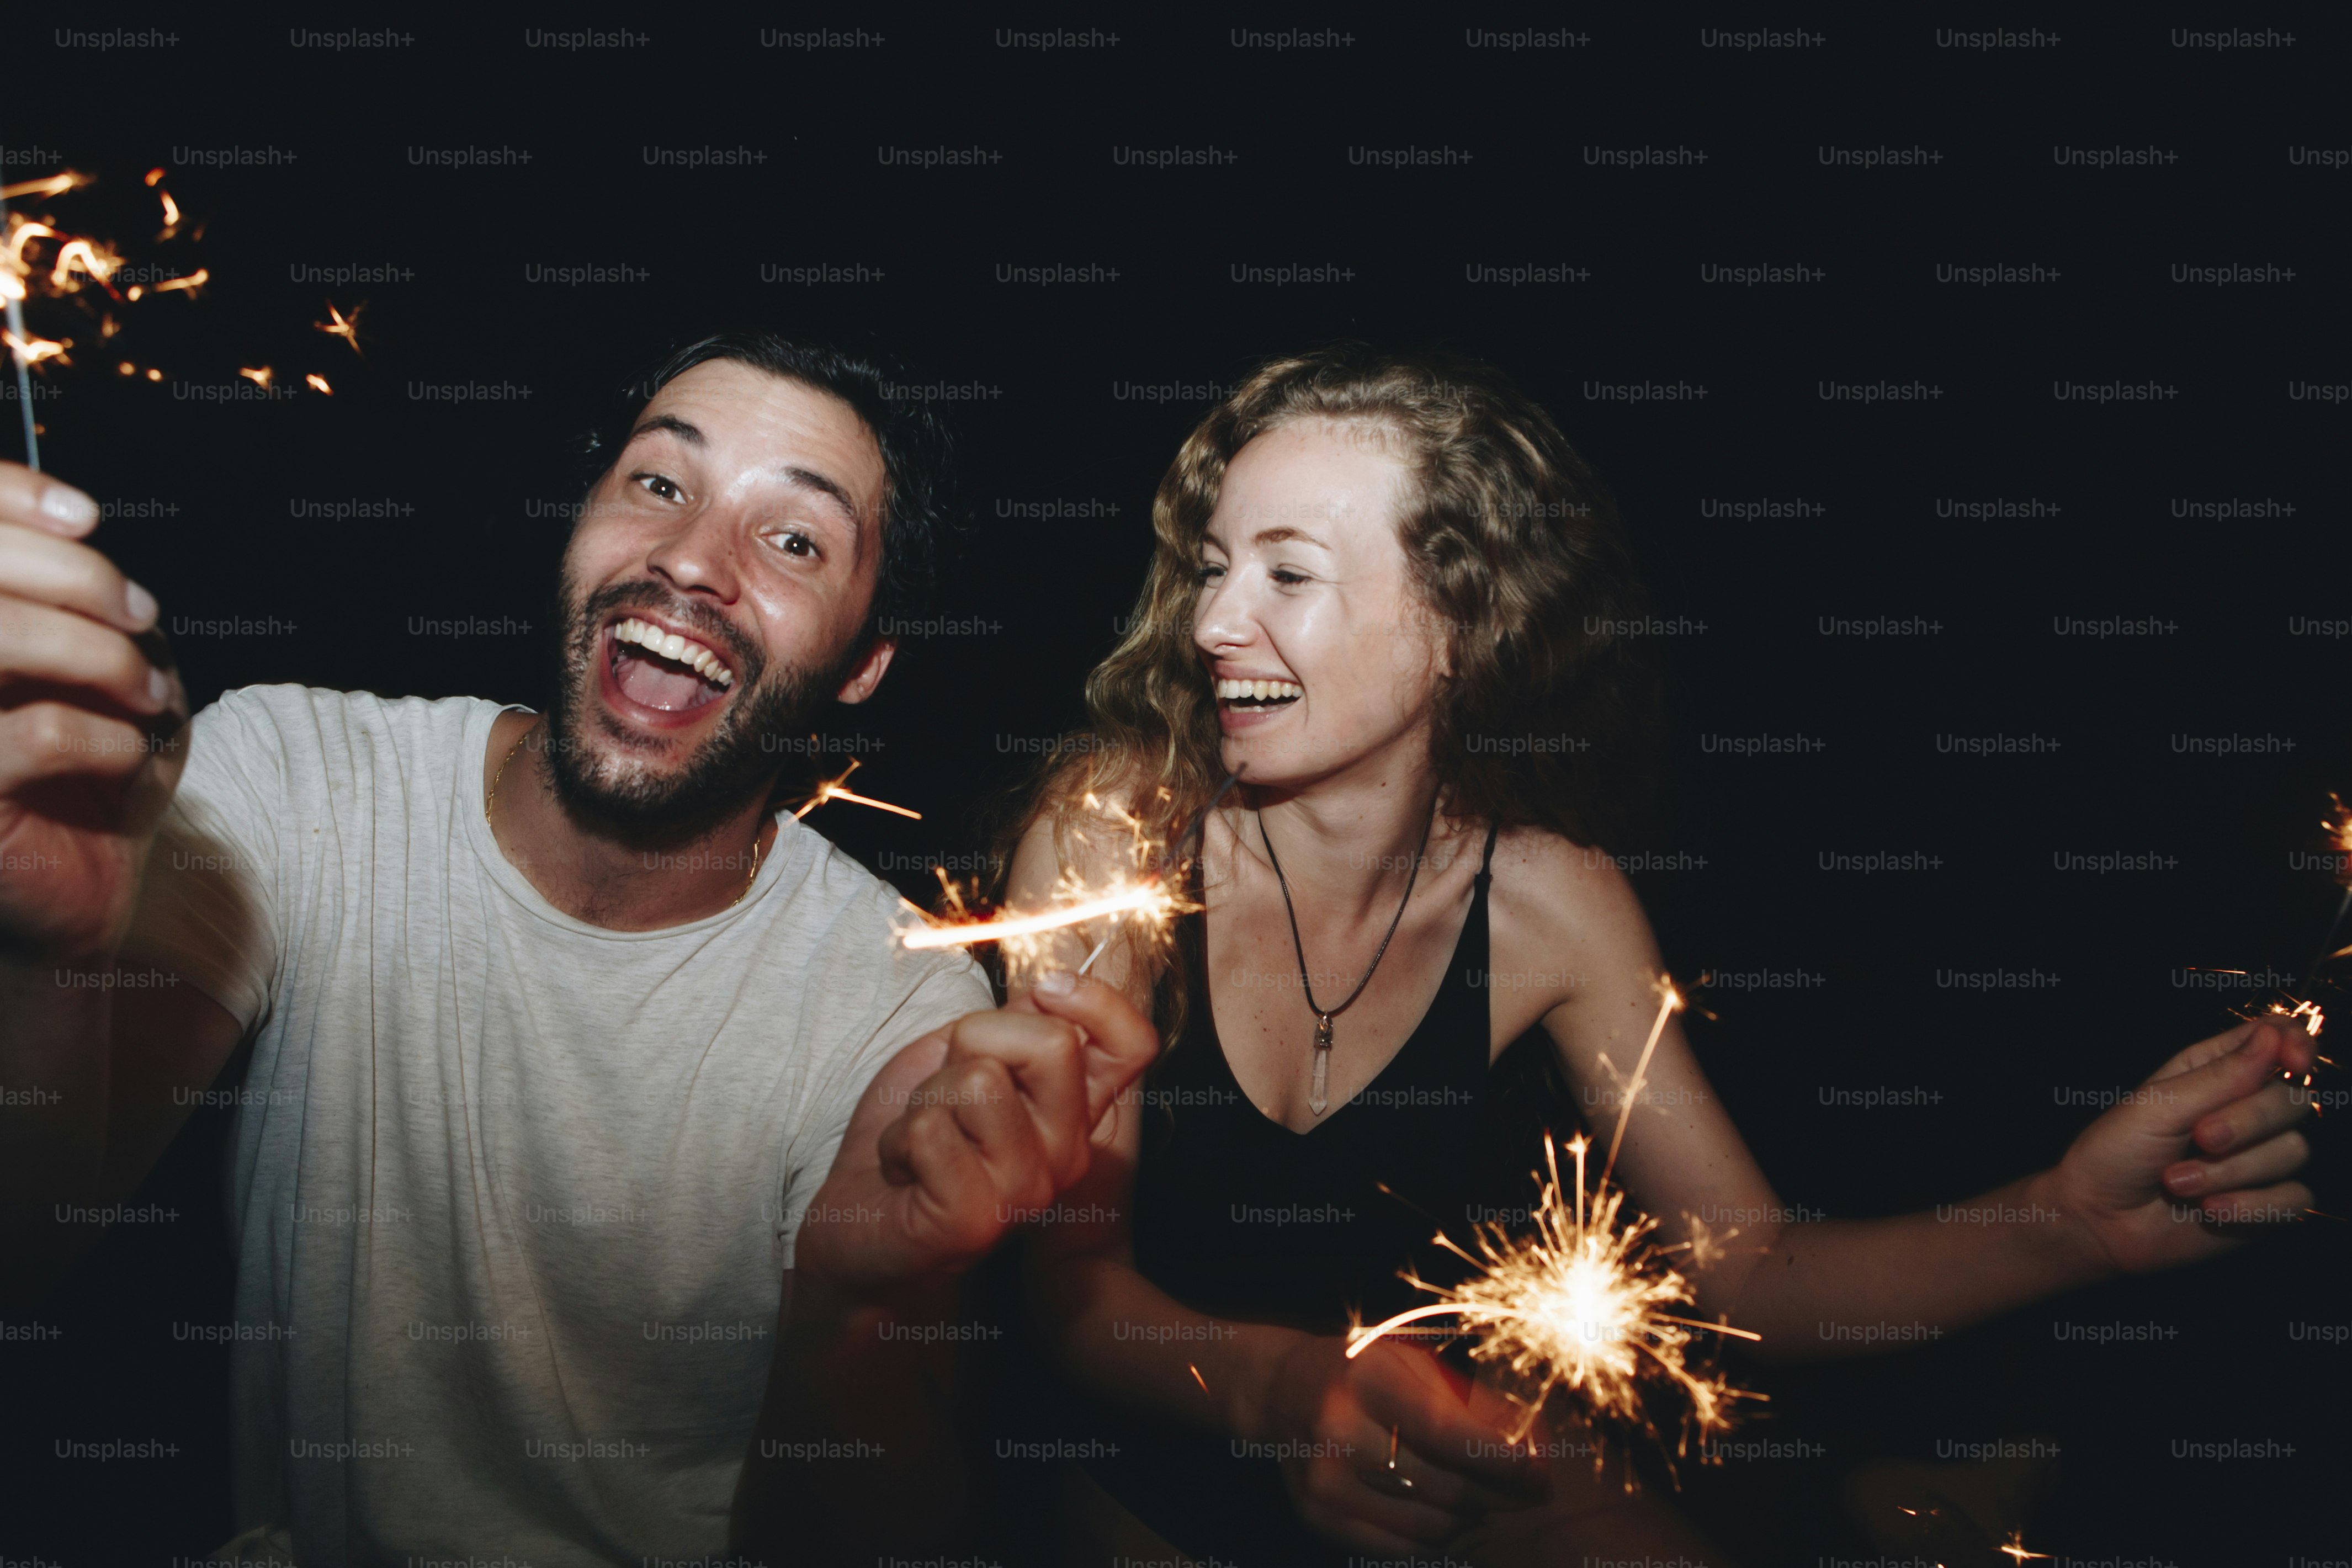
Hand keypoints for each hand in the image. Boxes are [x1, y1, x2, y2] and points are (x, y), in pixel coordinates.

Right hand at [0, 463, 186, 960]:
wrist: (81, 894)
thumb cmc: (88, 778)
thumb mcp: (101, 680)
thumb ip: (85, 612)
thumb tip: (89, 548)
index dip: (7, 500)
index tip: (83, 516)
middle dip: (74, 581)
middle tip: (138, 614)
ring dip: (94, 656)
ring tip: (146, 692)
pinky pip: (30, 737)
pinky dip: (100, 734)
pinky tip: (128, 752)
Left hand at [798, 972, 1158, 1297]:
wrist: (860, 1222)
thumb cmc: (916, 1136)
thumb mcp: (965, 1058)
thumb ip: (1015, 1025)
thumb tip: (1050, 989)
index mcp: (1073, 1109)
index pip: (1132, 1045)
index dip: (1098, 1000)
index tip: (1047, 990)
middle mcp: (1067, 1152)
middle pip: (1054, 1044)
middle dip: (976, 1038)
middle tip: (948, 1085)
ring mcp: (1027, 1190)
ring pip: (981, 1081)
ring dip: (928, 1097)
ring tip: (922, 1134)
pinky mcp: (976, 1220)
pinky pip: (931, 1131)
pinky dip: (899, 1139)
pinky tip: (904, 1170)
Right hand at [1261, 1332, 1549, 1552]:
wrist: (1278, 1390)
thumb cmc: (1363, 1372)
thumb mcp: (1413, 1364)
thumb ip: (1473, 1402)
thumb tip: (1536, 1444)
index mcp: (1366, 1381)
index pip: (1446, 1431)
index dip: (1501, 1459)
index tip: (1543, 1474)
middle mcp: (1338, 1431)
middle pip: (1443, 1487)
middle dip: (1502, 1496)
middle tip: (1535, 1493)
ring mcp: (1324, 1481)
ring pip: (1428, 1526)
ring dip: (1475, 1520)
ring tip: (1493, 1502)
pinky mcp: (1319, 1517)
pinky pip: (1400, 1549)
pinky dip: (1440, 1541)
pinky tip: (1458, 1522)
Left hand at [2050, 1015, 2316, 1273]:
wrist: (2098, 1219)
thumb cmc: (2115, 1152)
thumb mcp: (2159, 1106)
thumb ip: (2220, 1076)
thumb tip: (2273, 1036)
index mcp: (2215, 1071)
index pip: (2277, 1039)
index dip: (2295, 1043)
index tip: (2293, 1060)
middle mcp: (2245, 1109)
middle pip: (2293, 1100)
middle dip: (2249, 1122)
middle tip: (2201, 1137)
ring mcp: (2259, 1158)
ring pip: (2292, 1151)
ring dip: (2231, 1171)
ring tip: (2176, 1181)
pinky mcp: (2265, 1203)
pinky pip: (2293, 1199)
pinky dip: (2251, 1206)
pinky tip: (2209, 1210)